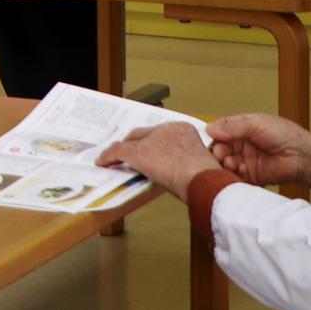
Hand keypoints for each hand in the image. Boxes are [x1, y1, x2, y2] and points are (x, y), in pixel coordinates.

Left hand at [94, 121, 218, 198]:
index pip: (160, 134)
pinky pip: (117, 152)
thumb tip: (176, 172)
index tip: (149, 151)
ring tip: (115, 159)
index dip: (151, 143)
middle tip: (126, 154)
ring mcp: (152, 139)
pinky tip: (102, 163)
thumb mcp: (199, 165)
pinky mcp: (139, 152)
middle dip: (135, 145)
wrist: (204, 180)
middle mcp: (167, 129)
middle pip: (143, 135)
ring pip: (130, 143)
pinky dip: (108, 157)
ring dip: (123, 153)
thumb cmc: (208, 180)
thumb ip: (185, 161)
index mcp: (183, 129)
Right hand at [205, 113, 310, 191]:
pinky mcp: (250, 176)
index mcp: (242, 129)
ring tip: (231, 163)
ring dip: (225, 164)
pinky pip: (235, 176)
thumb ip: (233, 126)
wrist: (302, 156)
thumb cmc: (284, 134)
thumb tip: (210, 128)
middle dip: (218, 152)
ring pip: (225, 163)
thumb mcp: (256, 123)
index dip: (213, 136)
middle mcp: (242, 145)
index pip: (220, 131)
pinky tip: (240, 170)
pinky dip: (234, 174)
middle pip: (220, 148)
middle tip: (220, 155)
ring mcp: (246, 160)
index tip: (209, 139)